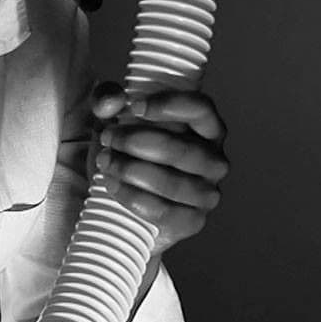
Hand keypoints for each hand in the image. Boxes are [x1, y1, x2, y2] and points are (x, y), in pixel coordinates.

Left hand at [90, 81, 228, 255]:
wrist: (124, 203)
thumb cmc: (129, 152)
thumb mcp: (115, 119)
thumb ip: (107, 100)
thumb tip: (109, 101)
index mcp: (206, 129)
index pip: (201, 110)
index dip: (169, 105)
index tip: (134, 106)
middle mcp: (214, 160)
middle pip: (182, 150)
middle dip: (137, 142)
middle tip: (108, 138)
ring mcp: (207, 194)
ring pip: (174, 183)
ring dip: (132, 170)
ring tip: (106, 162)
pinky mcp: (192, 221)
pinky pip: (165, 212)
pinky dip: (133, 197)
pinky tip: (112, 185)